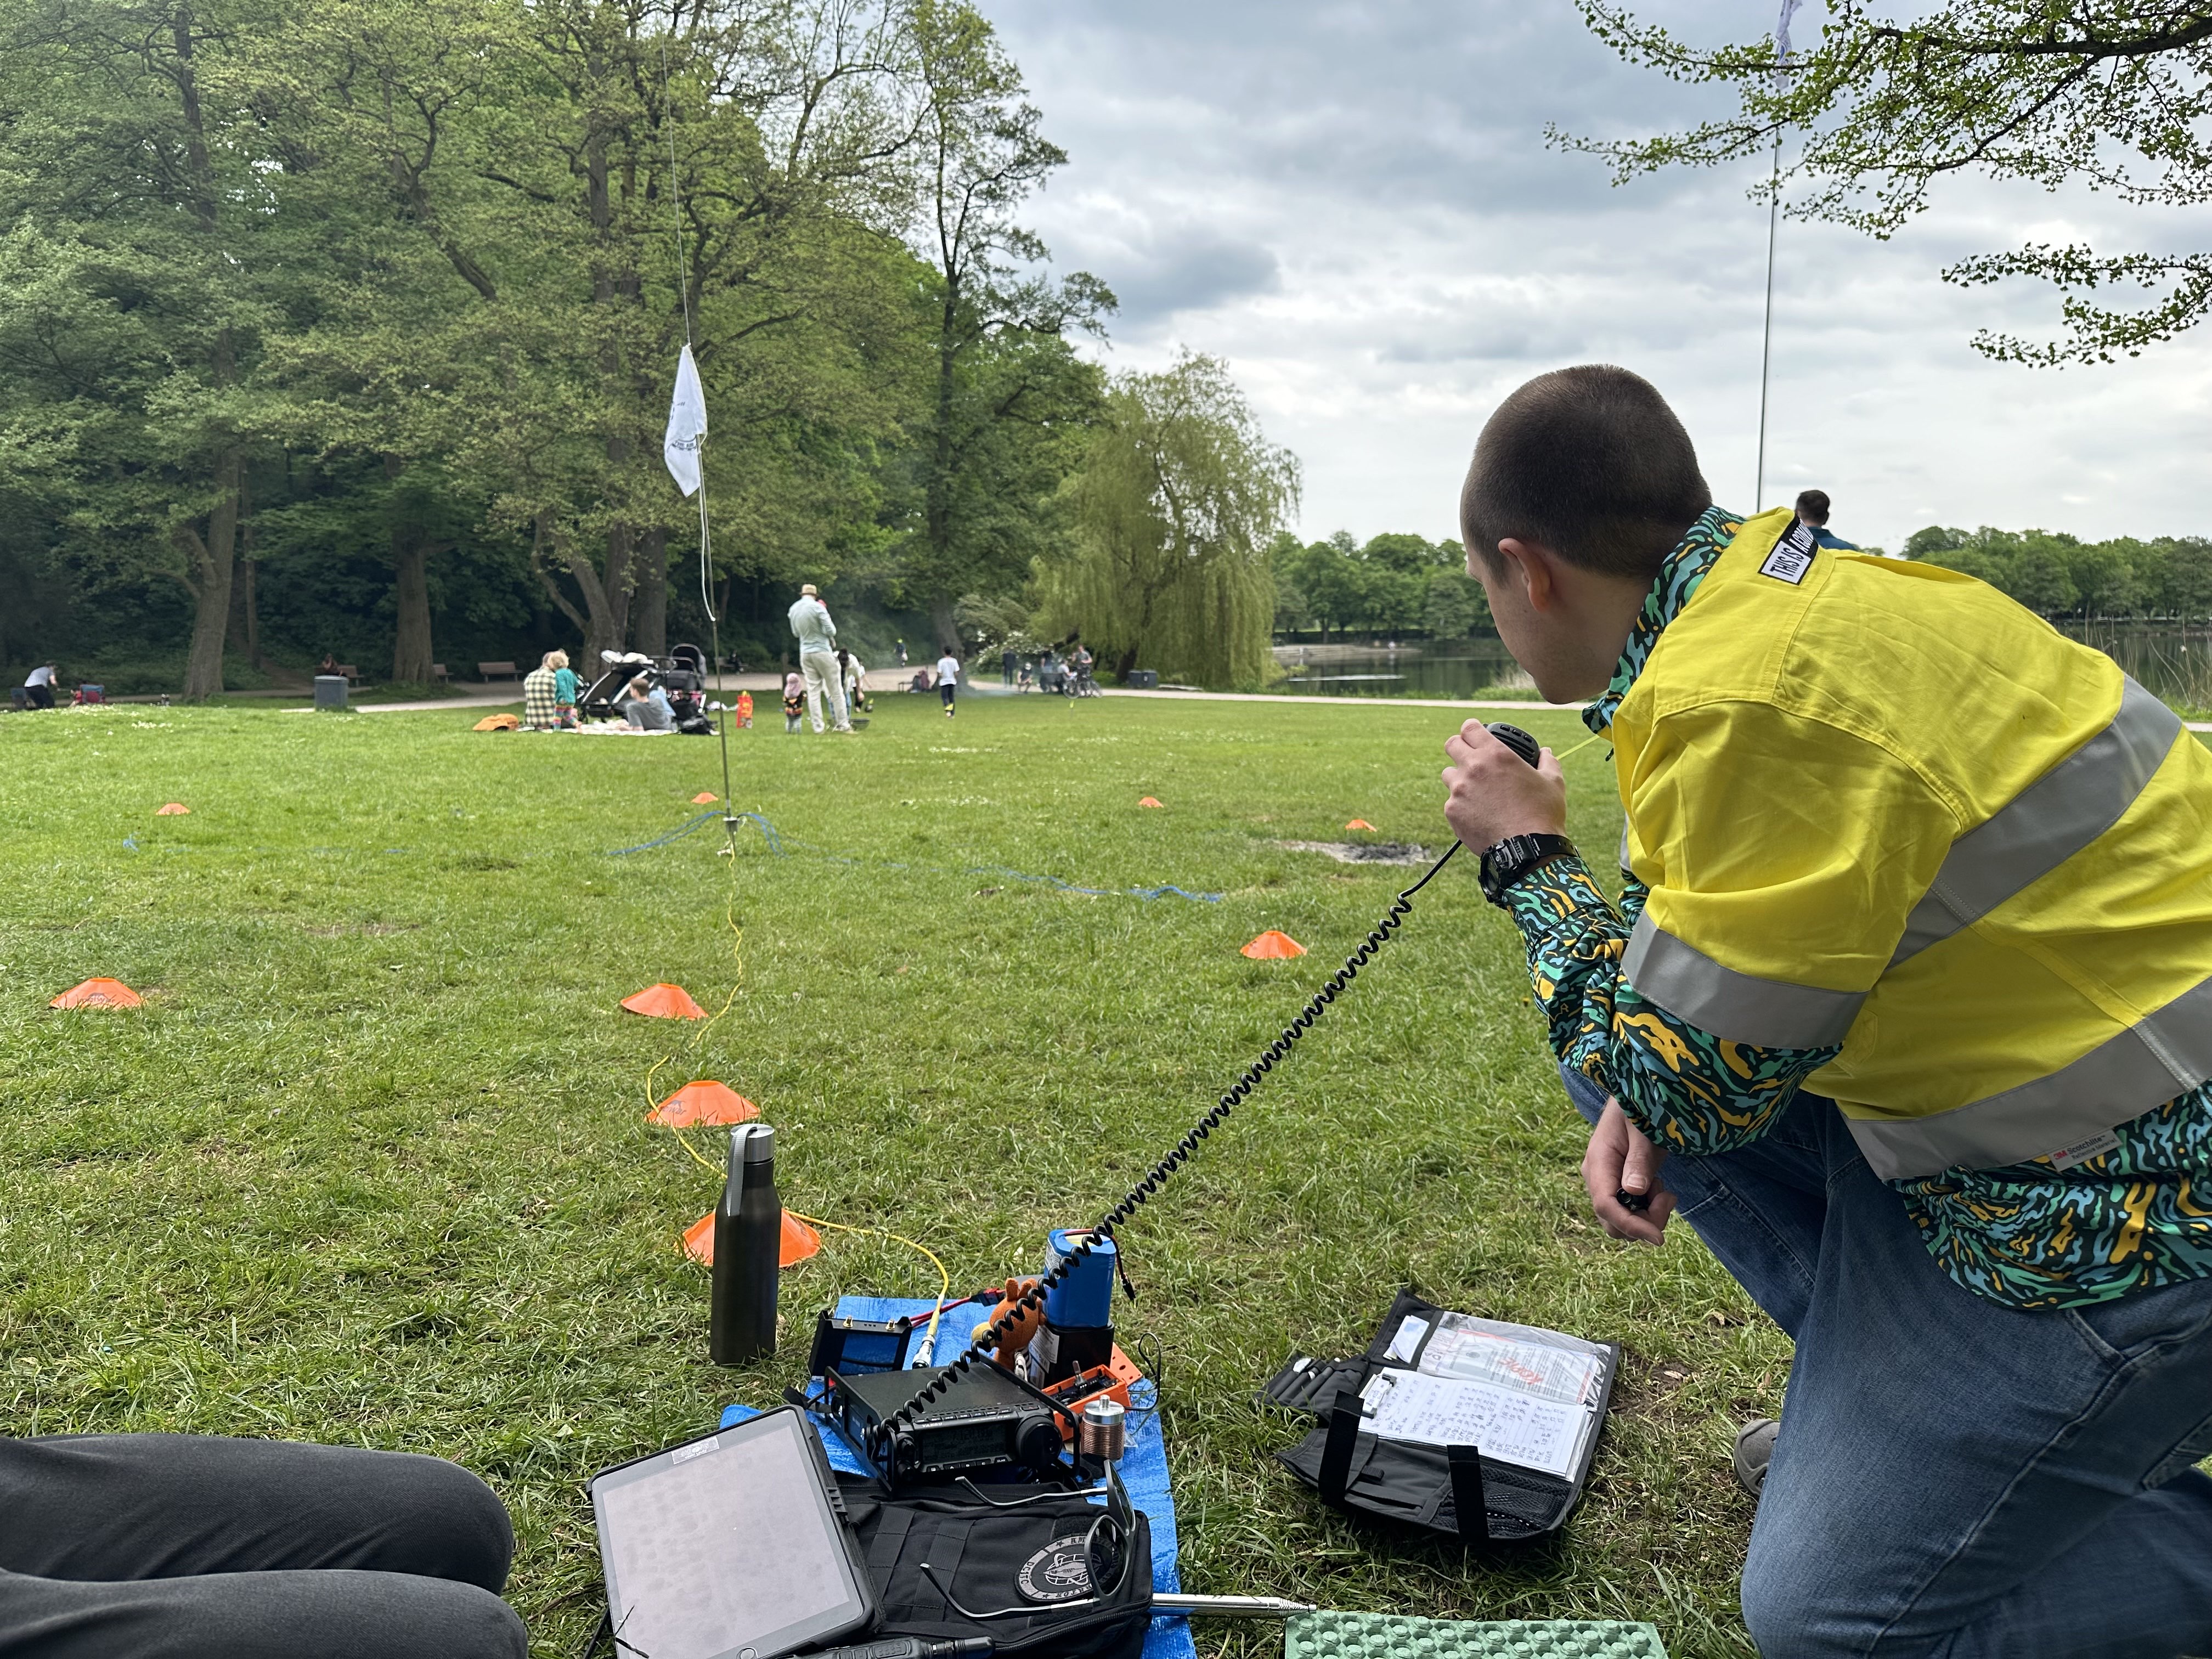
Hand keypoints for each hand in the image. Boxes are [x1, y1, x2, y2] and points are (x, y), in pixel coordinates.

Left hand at [1440, 720, 1567, 849]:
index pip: (1470, 728)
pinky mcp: (1452, 812)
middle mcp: (1472, 768)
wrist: (1528, 850)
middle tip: (1470, 757)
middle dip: (1459, 748)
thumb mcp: (1553, 782)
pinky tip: (1478, 813)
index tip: (1474, 733)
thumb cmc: (1543, 814)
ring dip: (1459, 778)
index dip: (1471, 729)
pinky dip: (1461, 805)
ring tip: (1477, 791)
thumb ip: (1547, 761)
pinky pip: (1451, 802)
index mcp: (1495, 754)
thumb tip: (1546, 752)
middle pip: (1451, 745)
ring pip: (1448, 774)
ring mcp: (1458, 790)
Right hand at [1582, 1097, 1674, 1244]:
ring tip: (1663, 1188)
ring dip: (1648, 1216)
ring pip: (1623, 1222)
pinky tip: (1658, 1188)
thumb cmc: (1639, 1109)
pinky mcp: (1618, 1188)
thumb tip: (1634, 1191)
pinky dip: (1648, 1209)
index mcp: (1598, 1163)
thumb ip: (1639, 1159)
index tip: (1659, 1238)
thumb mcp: (1643, 1130)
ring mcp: (1606, 1185)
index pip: (1606, 1206)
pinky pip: (1631, 1212)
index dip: (1631, 1225)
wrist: (1634, 1099)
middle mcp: (1597, 1178)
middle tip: (1668, 1197)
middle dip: (1643, 1222)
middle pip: (1613, 1222)